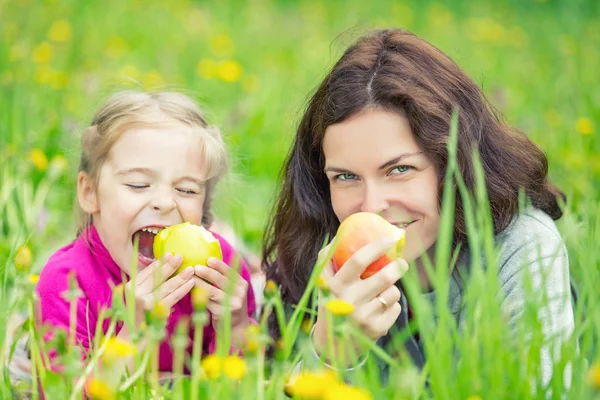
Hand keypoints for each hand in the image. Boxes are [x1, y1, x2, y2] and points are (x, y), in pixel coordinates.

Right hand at [124, 253, 193, 325]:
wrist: (134, 339)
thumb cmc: (139, 316)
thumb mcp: (138, 297)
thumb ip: (146, 285)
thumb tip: (163, 266)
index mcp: (130, 287)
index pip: (147, 272)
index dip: (159, 263)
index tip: (169, 254)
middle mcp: (137, 294)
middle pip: (157, 277)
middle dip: (170, 266)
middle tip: (181, 257)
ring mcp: (147, 303)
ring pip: (167, 286)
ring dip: (180, 277)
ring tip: (191, 269)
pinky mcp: (157, 312)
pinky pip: (173, 297)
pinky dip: (183, 289)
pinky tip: (191, 283)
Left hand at [193, 257, 249, 342]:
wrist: (236, 327)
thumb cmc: (230, 304)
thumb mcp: (233, 291)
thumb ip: (224, 279)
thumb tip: (207, 262)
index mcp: (242, 284)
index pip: (230, 272)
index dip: (220, 265)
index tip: (209, 259)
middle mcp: (240, 294)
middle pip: (222, 281)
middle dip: (208, 273)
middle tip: (196, 268)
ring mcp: (233, 305)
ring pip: (213, 292)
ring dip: (201, 285)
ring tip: (191, 279)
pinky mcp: (224, 314)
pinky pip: (209, 304)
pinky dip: (200, 297)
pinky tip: (192, 292)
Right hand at [312, 236, 407, 363]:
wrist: (332, 346)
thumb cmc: (330, 305)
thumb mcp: (322, 284)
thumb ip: (327, 259)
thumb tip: (340, 235)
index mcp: (335, 286)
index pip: (358, 260)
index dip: (377, 246)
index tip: (390, 238)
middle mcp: (349, 301)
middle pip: (384, 276)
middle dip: (398, 266)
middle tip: (402, 262)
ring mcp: (364, 317)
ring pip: (392, 292)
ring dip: (393, 289)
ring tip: (384, 292)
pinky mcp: (377, 330)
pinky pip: (396, 308)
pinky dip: (392, 305)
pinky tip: (381, 309)